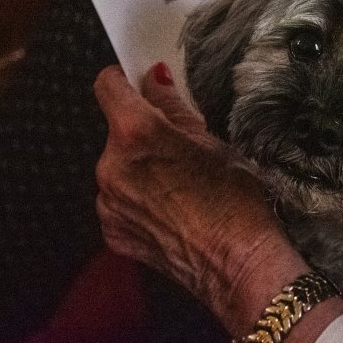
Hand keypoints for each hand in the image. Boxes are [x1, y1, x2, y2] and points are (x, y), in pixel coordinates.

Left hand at [94, 63, 309, 337]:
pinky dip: (137, 197)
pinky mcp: (111, 232)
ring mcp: (106, 203)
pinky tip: (170, 209)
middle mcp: (109, 165)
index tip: (139, 84)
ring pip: (118, 167)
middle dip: (142, 132)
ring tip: (178, 182)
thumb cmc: (234, 195)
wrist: (236, 263)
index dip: (123, 79)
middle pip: (117, 131)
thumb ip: (173, 107)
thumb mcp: (210, 140)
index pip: (108, 86)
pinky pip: (118, 200)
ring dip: (139, 166)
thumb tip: (154, 79)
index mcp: (136, 133)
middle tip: (178, 146)